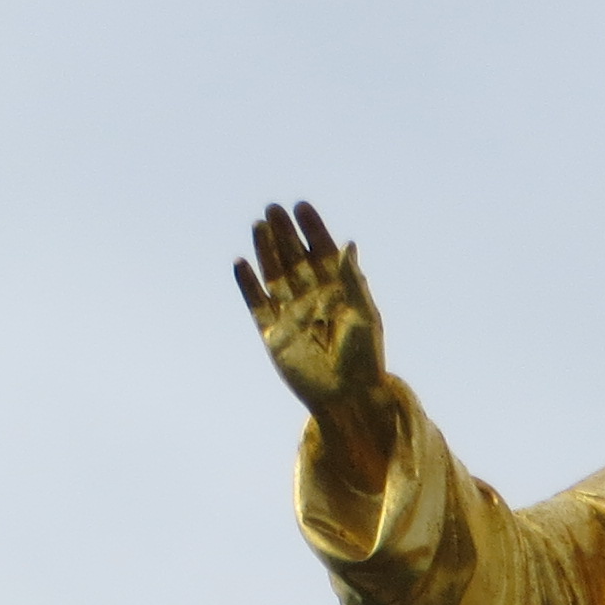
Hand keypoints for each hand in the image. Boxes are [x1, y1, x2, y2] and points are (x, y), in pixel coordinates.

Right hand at [233, 200, 396, 488]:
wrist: (347, 398)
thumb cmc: (364, 359)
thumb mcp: (364, 316)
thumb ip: (352, 281)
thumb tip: (348, 244)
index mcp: (339, 292)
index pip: (323, 253)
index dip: (312, 229)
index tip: (301, 206)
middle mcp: (313, 300)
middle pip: (295, 259)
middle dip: (285, 234)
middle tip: (273, 208)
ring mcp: (292, 316)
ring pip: (275, 276)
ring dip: (266, 251)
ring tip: (258, 226)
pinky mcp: (274, 335)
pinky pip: (257, 305)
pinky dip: (248, 285)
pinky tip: (241, 264)